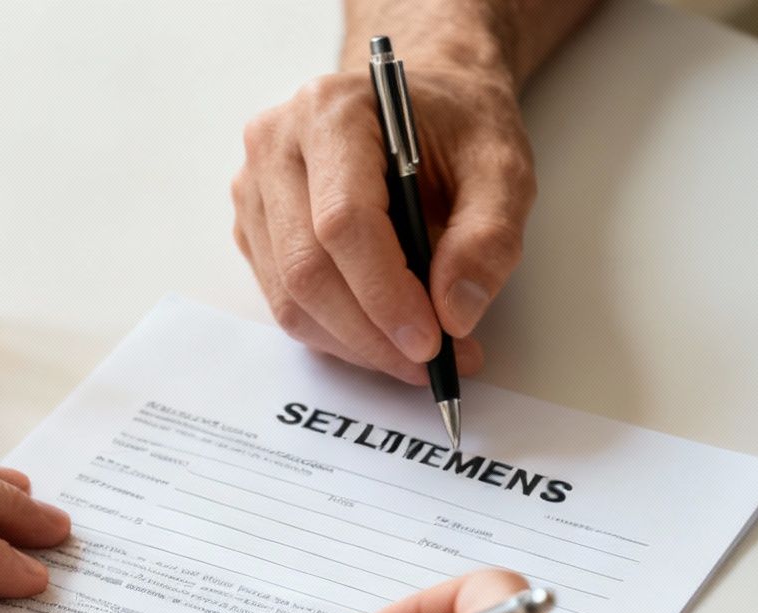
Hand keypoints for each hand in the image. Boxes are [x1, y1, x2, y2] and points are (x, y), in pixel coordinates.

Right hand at [231, 64, 534, 384]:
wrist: (428, 103)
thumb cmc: (458, 126)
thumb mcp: (502, 167)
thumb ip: (489, 236)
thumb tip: (455, 313)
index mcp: (331, 113)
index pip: (342, 223)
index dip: (384, 294)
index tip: (431, 341)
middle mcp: (276, 145)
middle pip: (307, 269)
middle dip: (371, 335)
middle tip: (433, 363)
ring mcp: (255, 189)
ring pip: (289, 299)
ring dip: (355, 344)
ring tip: (416, 354)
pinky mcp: (256, 228)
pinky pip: (285, 303)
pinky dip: (336, 334)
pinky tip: (382, 333)